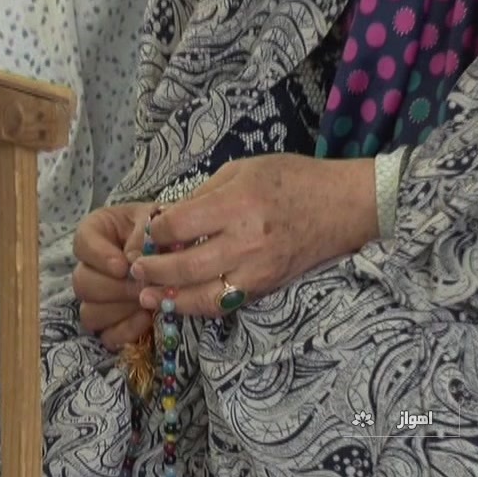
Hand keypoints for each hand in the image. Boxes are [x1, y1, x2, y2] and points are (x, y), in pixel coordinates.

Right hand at [72, 202, 155, 349]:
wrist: (182, 245)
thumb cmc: (166, 229)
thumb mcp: (156, 221)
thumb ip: (143, 236)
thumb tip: (134, 262)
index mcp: (97, 233)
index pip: (81, 243)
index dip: (98, 257)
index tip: (122, 265)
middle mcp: (91, 267)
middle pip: (82, 283)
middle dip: (115, 288)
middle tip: (141, 286)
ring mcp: (99, 298)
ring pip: (90, 313)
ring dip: (120, 309)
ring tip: (147, 300)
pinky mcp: (113, 322)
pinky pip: (107, 336)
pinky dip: (126, 331)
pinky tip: (147, 318)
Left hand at [129, 153, 378, 316]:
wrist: (342, 206)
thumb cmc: (291, 179)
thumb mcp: (242, 170)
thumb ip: (202, 196)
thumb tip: (166, 221)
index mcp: (237, 204)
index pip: (178, 226)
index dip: (154, 233)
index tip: (148, 233)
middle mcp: (246, 242)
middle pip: (184, 267)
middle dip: (152, 271)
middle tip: (135, 270)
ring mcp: (257, 270)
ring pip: (202, 297)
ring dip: (169, 300)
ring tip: (147, 296)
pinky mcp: (266, 287)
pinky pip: (224, 305)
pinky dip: (197, 306)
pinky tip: (179, 302)